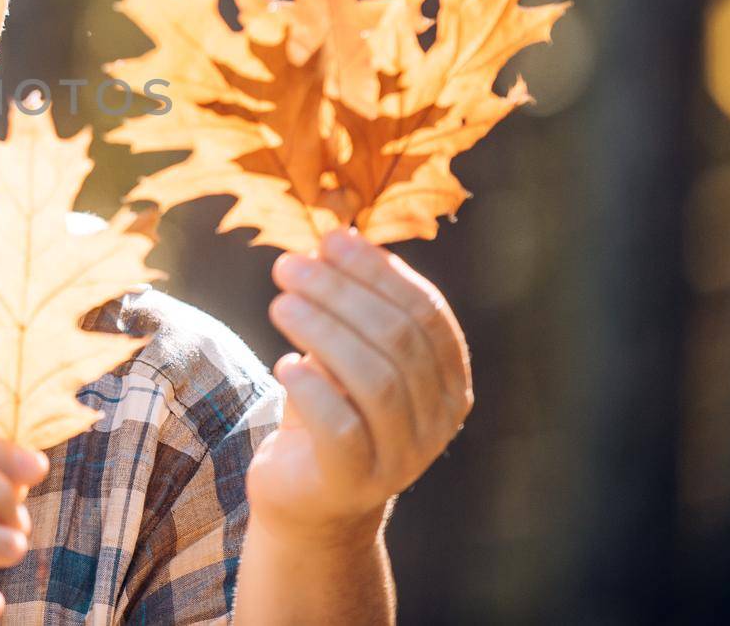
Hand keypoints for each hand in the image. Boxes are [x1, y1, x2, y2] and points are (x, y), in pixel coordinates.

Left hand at [248, 228, 473, 543]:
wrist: (309, 495)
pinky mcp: (357, 483)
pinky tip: (283, 363)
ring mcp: (404, 458)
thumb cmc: (331, 407)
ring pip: (375, 381)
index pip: (427, 313)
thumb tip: (338, 235)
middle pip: (398, 340)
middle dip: (340, 293)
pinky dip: (313, 390)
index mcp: (450, 380)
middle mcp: (439, 421)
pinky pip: (343, 429)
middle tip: (287, 265)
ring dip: (322, 330)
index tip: (331, 239)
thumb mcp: (346, 351)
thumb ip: (351, 303)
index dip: (379, 271)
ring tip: (279, 304)